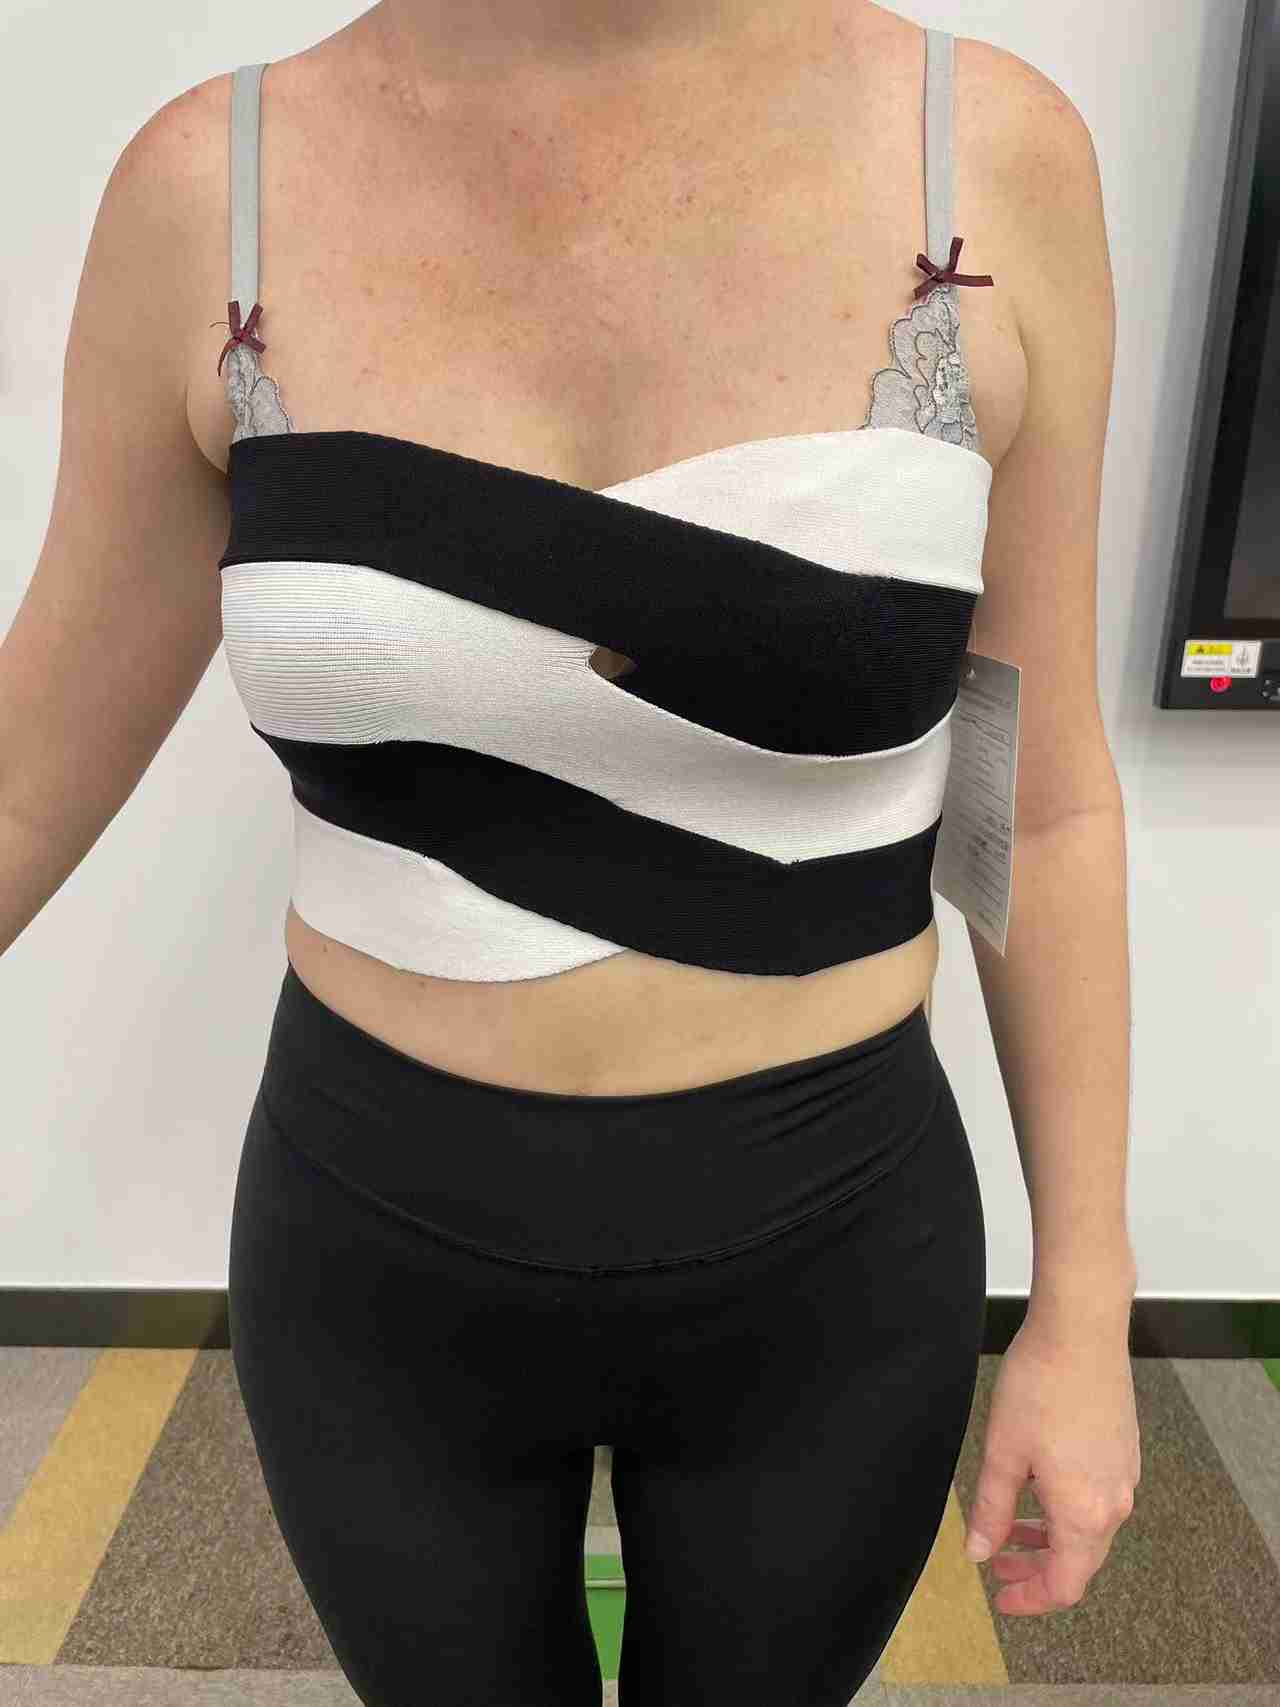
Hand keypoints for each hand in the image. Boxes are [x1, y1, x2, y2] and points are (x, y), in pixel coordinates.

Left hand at [963, 1313, 1139, 1615]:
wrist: (1081, 1328)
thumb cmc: (1041, 1384)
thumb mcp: (1002, 1452)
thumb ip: (991, 1509)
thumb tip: (979, 1552)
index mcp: (1085, 1513)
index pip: (1064, 1585)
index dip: (1031, 1599)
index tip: (1001, 1599)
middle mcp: (1115, 1501)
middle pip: (1079, 1561)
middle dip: (1036, 1570)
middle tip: (997, 1568)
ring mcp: (1124, 1475)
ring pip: (1088, 1529)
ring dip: (1050, 1538)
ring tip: (1010, 1529)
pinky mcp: (1124, 1450)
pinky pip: (1097, 1498)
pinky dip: (1066, 1510)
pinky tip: (1036, 1487)